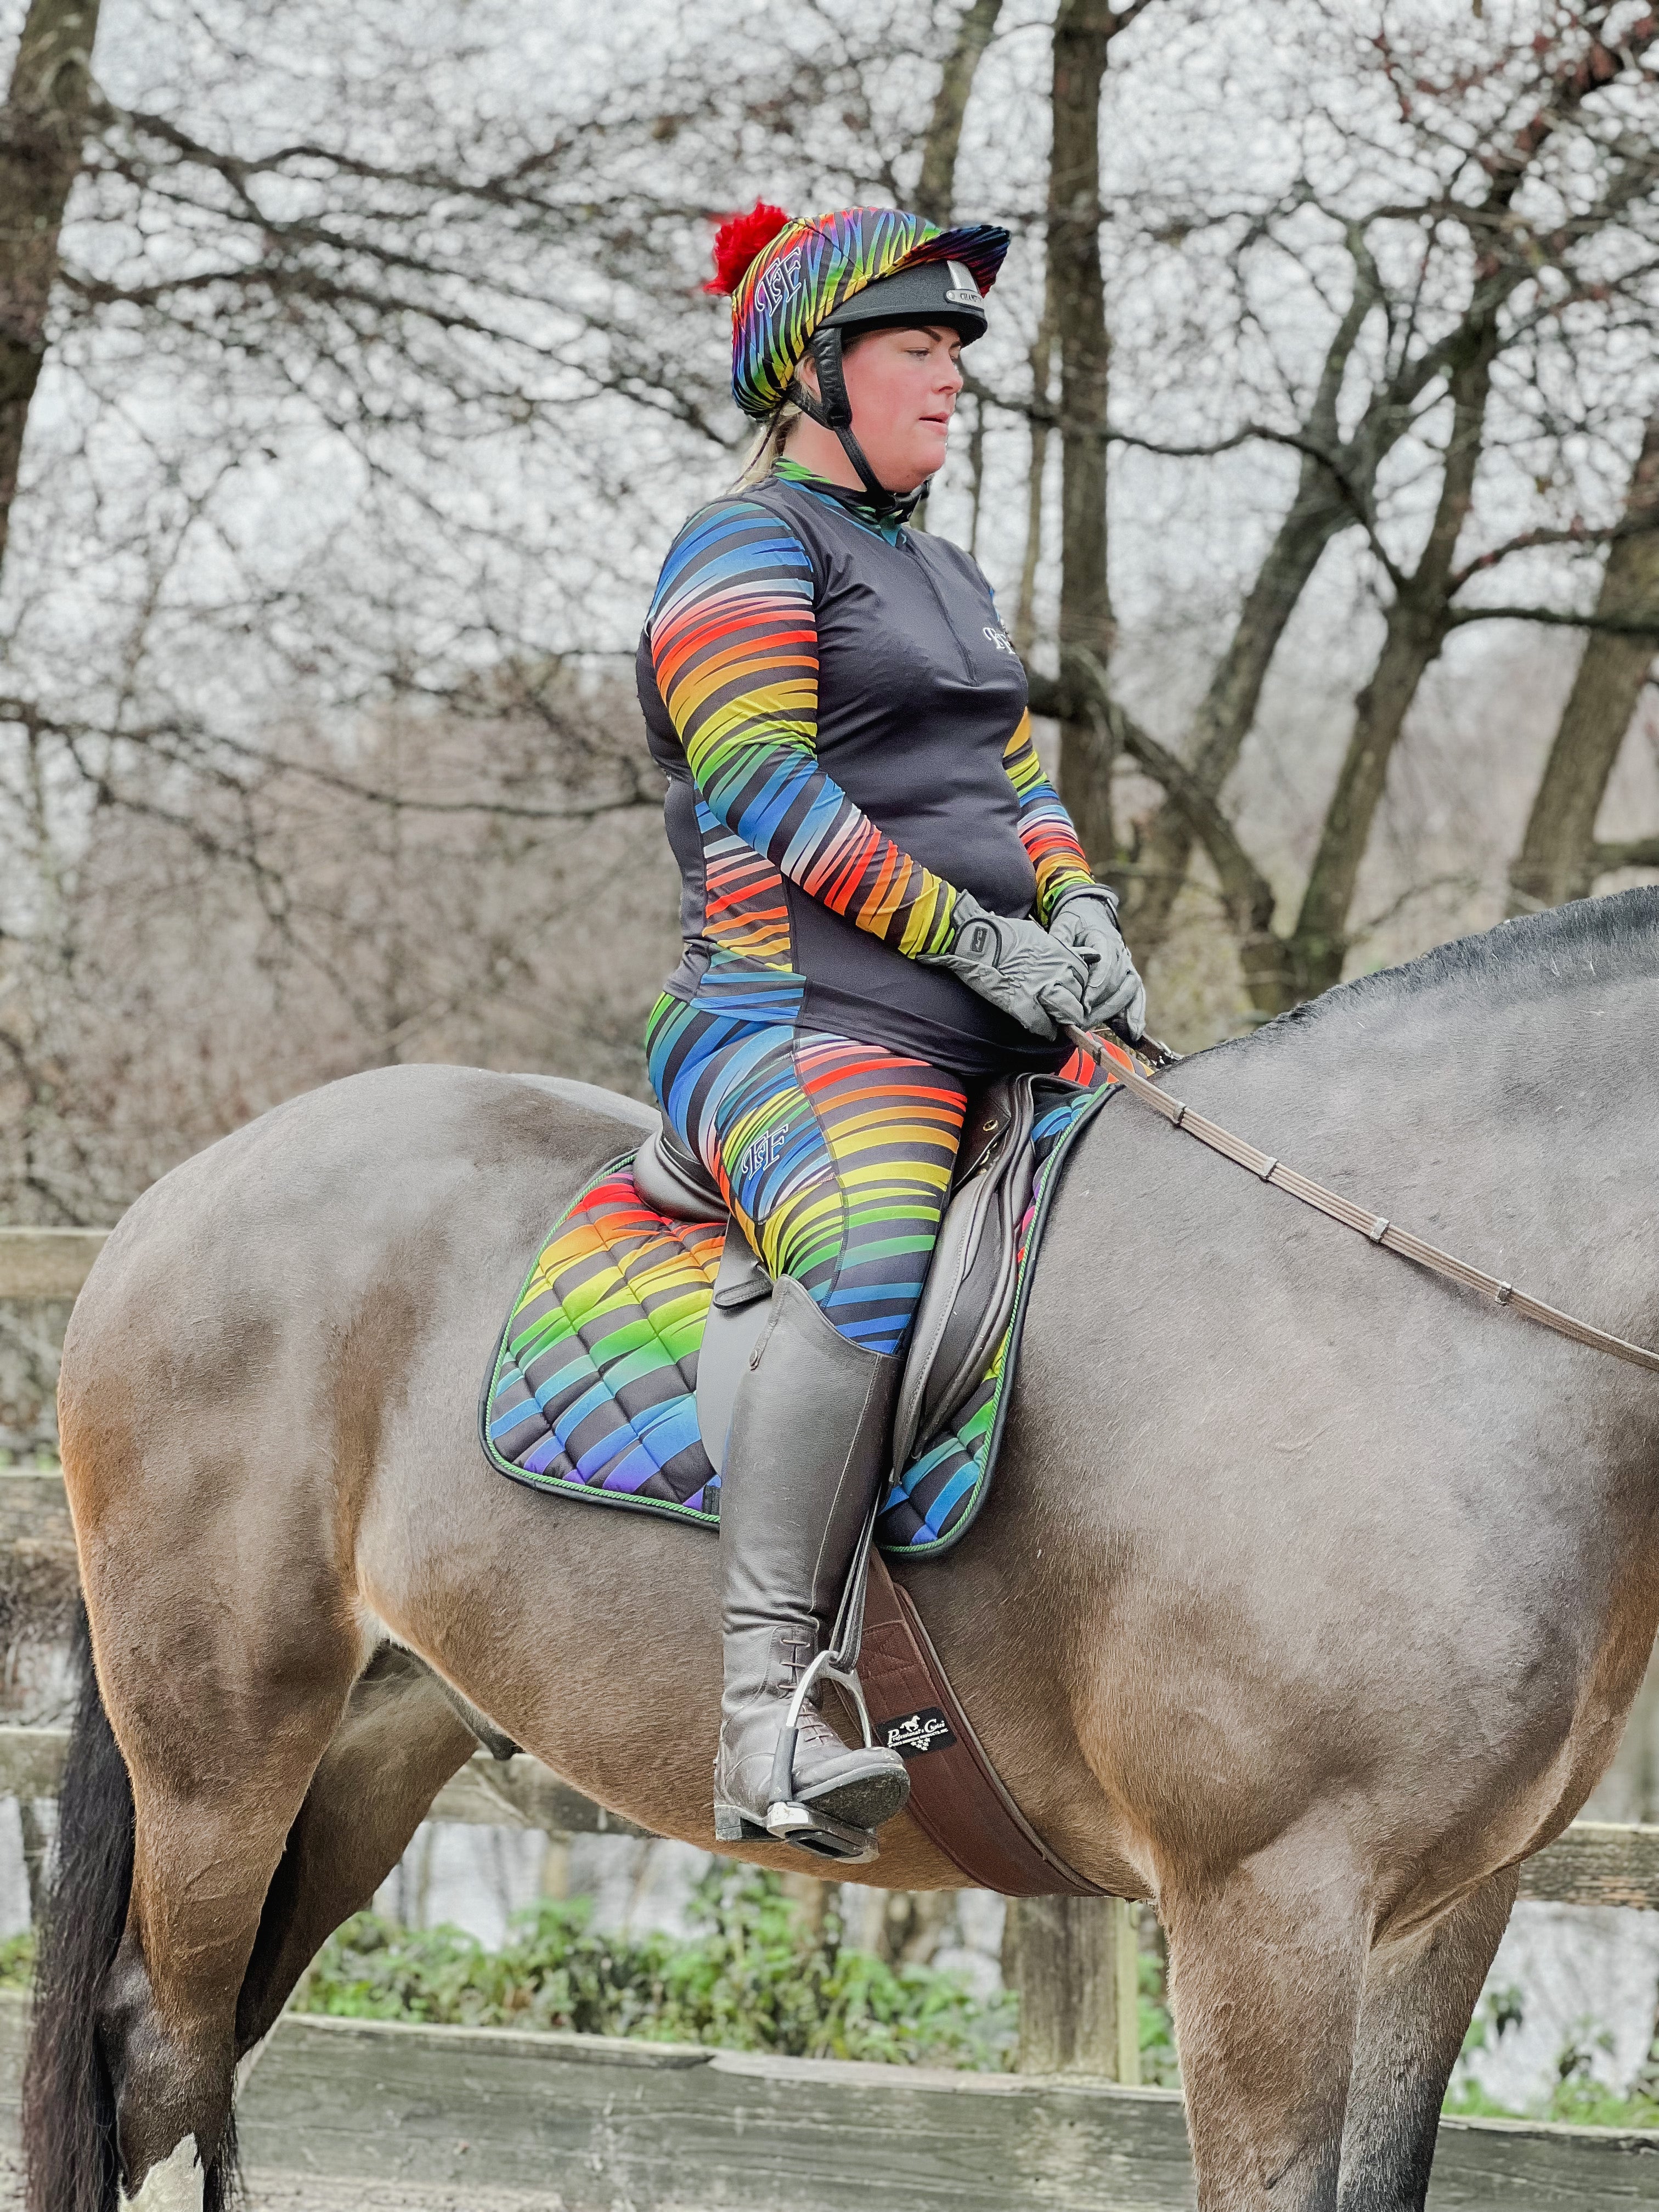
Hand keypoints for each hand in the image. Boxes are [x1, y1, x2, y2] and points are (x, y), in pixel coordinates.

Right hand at [919, 892, 1088, 1037]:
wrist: (976, 939)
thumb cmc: (1003, 933)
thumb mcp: (1039, 935)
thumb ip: (1059, 949)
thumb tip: (1079, 955)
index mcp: (1060, 954)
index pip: (1085, 977)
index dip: (1080, 987)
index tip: (1074, 991)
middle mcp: (1055, 973)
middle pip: (1078, 998)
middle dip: (1074, 1005)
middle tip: (1068, 1010)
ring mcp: (1039, 990)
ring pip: (1064, 1013)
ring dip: (1063, 1019)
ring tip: (1058, 1021)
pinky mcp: (1021, 1005)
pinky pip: (1041, 1024)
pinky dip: (1045, 1030)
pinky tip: (1045, 1031)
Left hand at [1049, 888, 1145, 1041]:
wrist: (1090, 916)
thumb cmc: (1075, 922)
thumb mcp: (1064, 924)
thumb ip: (1061, 939)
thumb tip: (1058, 957)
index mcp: (1105, 939)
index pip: (1106, 965)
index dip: (1097, 985)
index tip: (1085, 1003)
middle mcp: (1121, 953)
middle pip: (1117, 982)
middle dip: (1100, 1004)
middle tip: (1081, 1020)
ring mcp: (1128, 966)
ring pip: (1130, 990)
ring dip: (1115, 1011)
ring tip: (1096, 1026)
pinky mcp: (1129, 977)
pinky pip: (1138, 996)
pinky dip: (1137, 1015)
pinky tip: (1133, 1032)